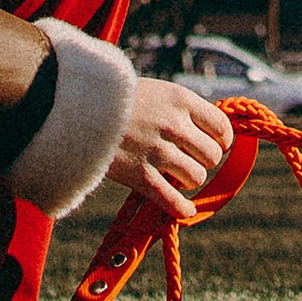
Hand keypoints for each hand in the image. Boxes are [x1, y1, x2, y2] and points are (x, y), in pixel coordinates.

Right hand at [105, 72, 233, 217]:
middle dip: (204, 160)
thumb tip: (208, 131)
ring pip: (196, 177)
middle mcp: (174, 125)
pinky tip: (184, 210)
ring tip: (178, 175)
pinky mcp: (140, 176)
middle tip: (191, 160)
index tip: (215, 144)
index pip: (221, 126)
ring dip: (190, 180)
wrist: (79, 109)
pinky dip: (181, 209)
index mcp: (180, 100)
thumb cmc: (118, 99)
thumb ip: (182, 110)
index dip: (222, 139)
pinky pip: (172, 200)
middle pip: (212, 155)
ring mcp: (158, 151)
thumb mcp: (157, 91)